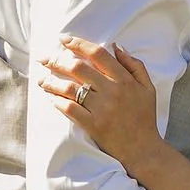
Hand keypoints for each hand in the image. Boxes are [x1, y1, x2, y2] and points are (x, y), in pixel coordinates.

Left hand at [39, 38, 163, 167]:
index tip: (64, 40)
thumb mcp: (148, 88)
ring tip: (41, 80)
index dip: (78, 44)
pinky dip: (58, 102)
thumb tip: (116, 46)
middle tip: (44, 58)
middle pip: (79, 68)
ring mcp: (102, 109)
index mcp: (125, 80)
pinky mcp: (93, 125)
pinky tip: (51, 98)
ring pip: (70, 88)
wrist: (143, 150)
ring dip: (52, 82)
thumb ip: (135, 65)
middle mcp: (112, 91)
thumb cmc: (144, 118)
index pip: (98, 54)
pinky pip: (70, 109)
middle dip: (57, 60)